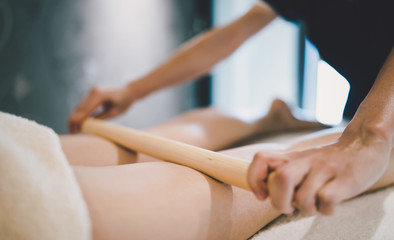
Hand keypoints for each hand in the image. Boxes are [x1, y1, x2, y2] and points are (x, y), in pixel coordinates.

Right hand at [68, 86, 134, 132]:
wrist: (129, 91)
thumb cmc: (124, 102)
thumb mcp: (114, 113)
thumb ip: (101, 118)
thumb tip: (88, 125)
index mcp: (99, 95)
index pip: (85, 110)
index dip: (78, 121)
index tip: (74, 130)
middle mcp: (94, 92)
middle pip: (79, 108)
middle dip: (73, 120)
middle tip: (71, 132)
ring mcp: (93, 91)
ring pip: (80, 106)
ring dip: (75, 117)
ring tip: (73, 129)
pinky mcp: (93, 93)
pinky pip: (84, 104)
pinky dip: (80, 113)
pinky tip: (78, 122)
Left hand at [247, 133, 390, 215]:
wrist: (364, 146)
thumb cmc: (328, 162)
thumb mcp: (302, 161)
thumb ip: (284, 172)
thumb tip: (266, 194)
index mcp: (293, 157)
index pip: (261, 159)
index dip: (255, 179)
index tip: (261, 195)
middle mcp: (306, 160)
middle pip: (281, 179)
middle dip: (279, 201)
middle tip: (288, 208)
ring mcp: (325, 169)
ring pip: (303, 196)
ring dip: (306, 209)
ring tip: (314, 205)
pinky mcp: (344, 180)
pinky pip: (326, 200)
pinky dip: (325, 209)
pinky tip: (330, 205)